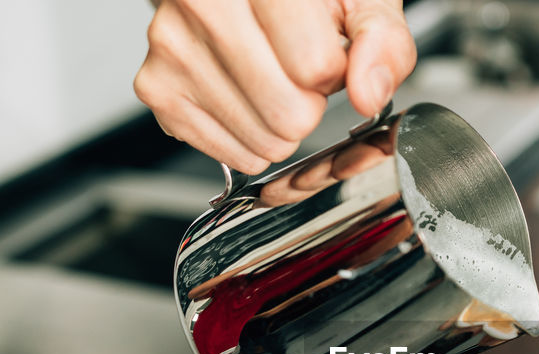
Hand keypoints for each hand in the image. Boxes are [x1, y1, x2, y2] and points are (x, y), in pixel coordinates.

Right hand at [134, 0, 415, 173]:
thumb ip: (381, 40)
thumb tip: (368, 93)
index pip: (315, 67)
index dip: (333, 71)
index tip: (324, 51)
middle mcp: (203, 3)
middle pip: (288, 113)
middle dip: (308, 103)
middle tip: (297, 70)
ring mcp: (172, 47)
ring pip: (261, 140)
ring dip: (280, 123)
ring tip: (271, 78)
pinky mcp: (157, 87)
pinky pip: (230, 153)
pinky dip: (249, 139)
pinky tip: (247, 98)